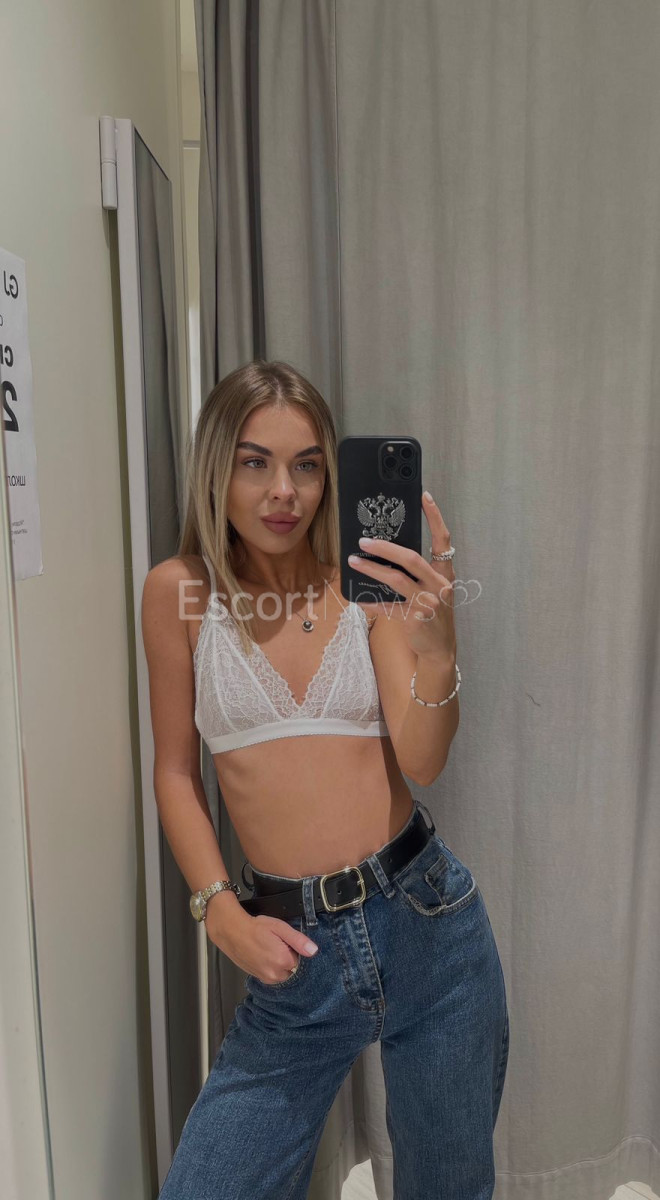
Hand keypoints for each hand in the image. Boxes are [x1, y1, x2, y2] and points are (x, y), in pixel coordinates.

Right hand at [209, 910, 317, 984]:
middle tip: (276, 944)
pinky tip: (263, 955)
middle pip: (292, 969)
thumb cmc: (255, 927)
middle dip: (288, 958)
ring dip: (280, 964)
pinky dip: (271, 967)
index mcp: (283, 961)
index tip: (286, 942)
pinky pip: (272, 975)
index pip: (301, 960)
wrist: (232, 931)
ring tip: (269, 949)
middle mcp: (275, 973)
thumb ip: (298, 940)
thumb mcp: (280, 927)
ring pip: (282, 974)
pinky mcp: (258, 977)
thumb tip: (313, 950)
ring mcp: (265, 977)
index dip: (295, 949)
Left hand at [347, 490, 455, 659]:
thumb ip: (417, 574)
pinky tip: (357, 599)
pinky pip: (388, 607)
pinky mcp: (415, 619)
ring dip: (371, 569)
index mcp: (444, 573)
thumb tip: (385, 554)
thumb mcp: (431, 591)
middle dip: (385, 548)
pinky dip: (371, 603)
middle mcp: (439, 585)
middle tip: (363, 540)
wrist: (440, 649)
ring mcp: (428, 602)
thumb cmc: (433, 615)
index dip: (435, 517)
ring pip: (396, 580)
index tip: (424, 496)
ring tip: (353, 561)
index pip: (442, 540)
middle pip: (411, 558)